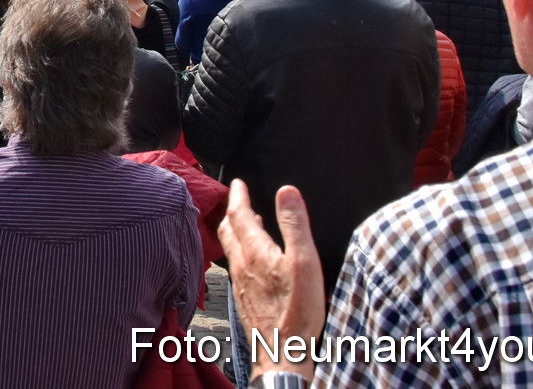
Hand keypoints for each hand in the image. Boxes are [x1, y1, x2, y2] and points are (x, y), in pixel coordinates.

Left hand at [217, 181, 324, 378]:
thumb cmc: (297, 309)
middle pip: (228, 230)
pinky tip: (252, 260)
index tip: (238, 182)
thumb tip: (286, 191)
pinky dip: (240, 252)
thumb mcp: (304, 261)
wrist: (283, 351)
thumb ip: (294, 224)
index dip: (238, 194)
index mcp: (254, 251)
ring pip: (230, 248)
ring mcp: (239, 283)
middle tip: (239, 200)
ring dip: (235, 231)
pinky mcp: (243, 298)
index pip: (238, 213)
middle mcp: (240, 265)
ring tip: (247, 224)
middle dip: (232, 211)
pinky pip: (235, 266)